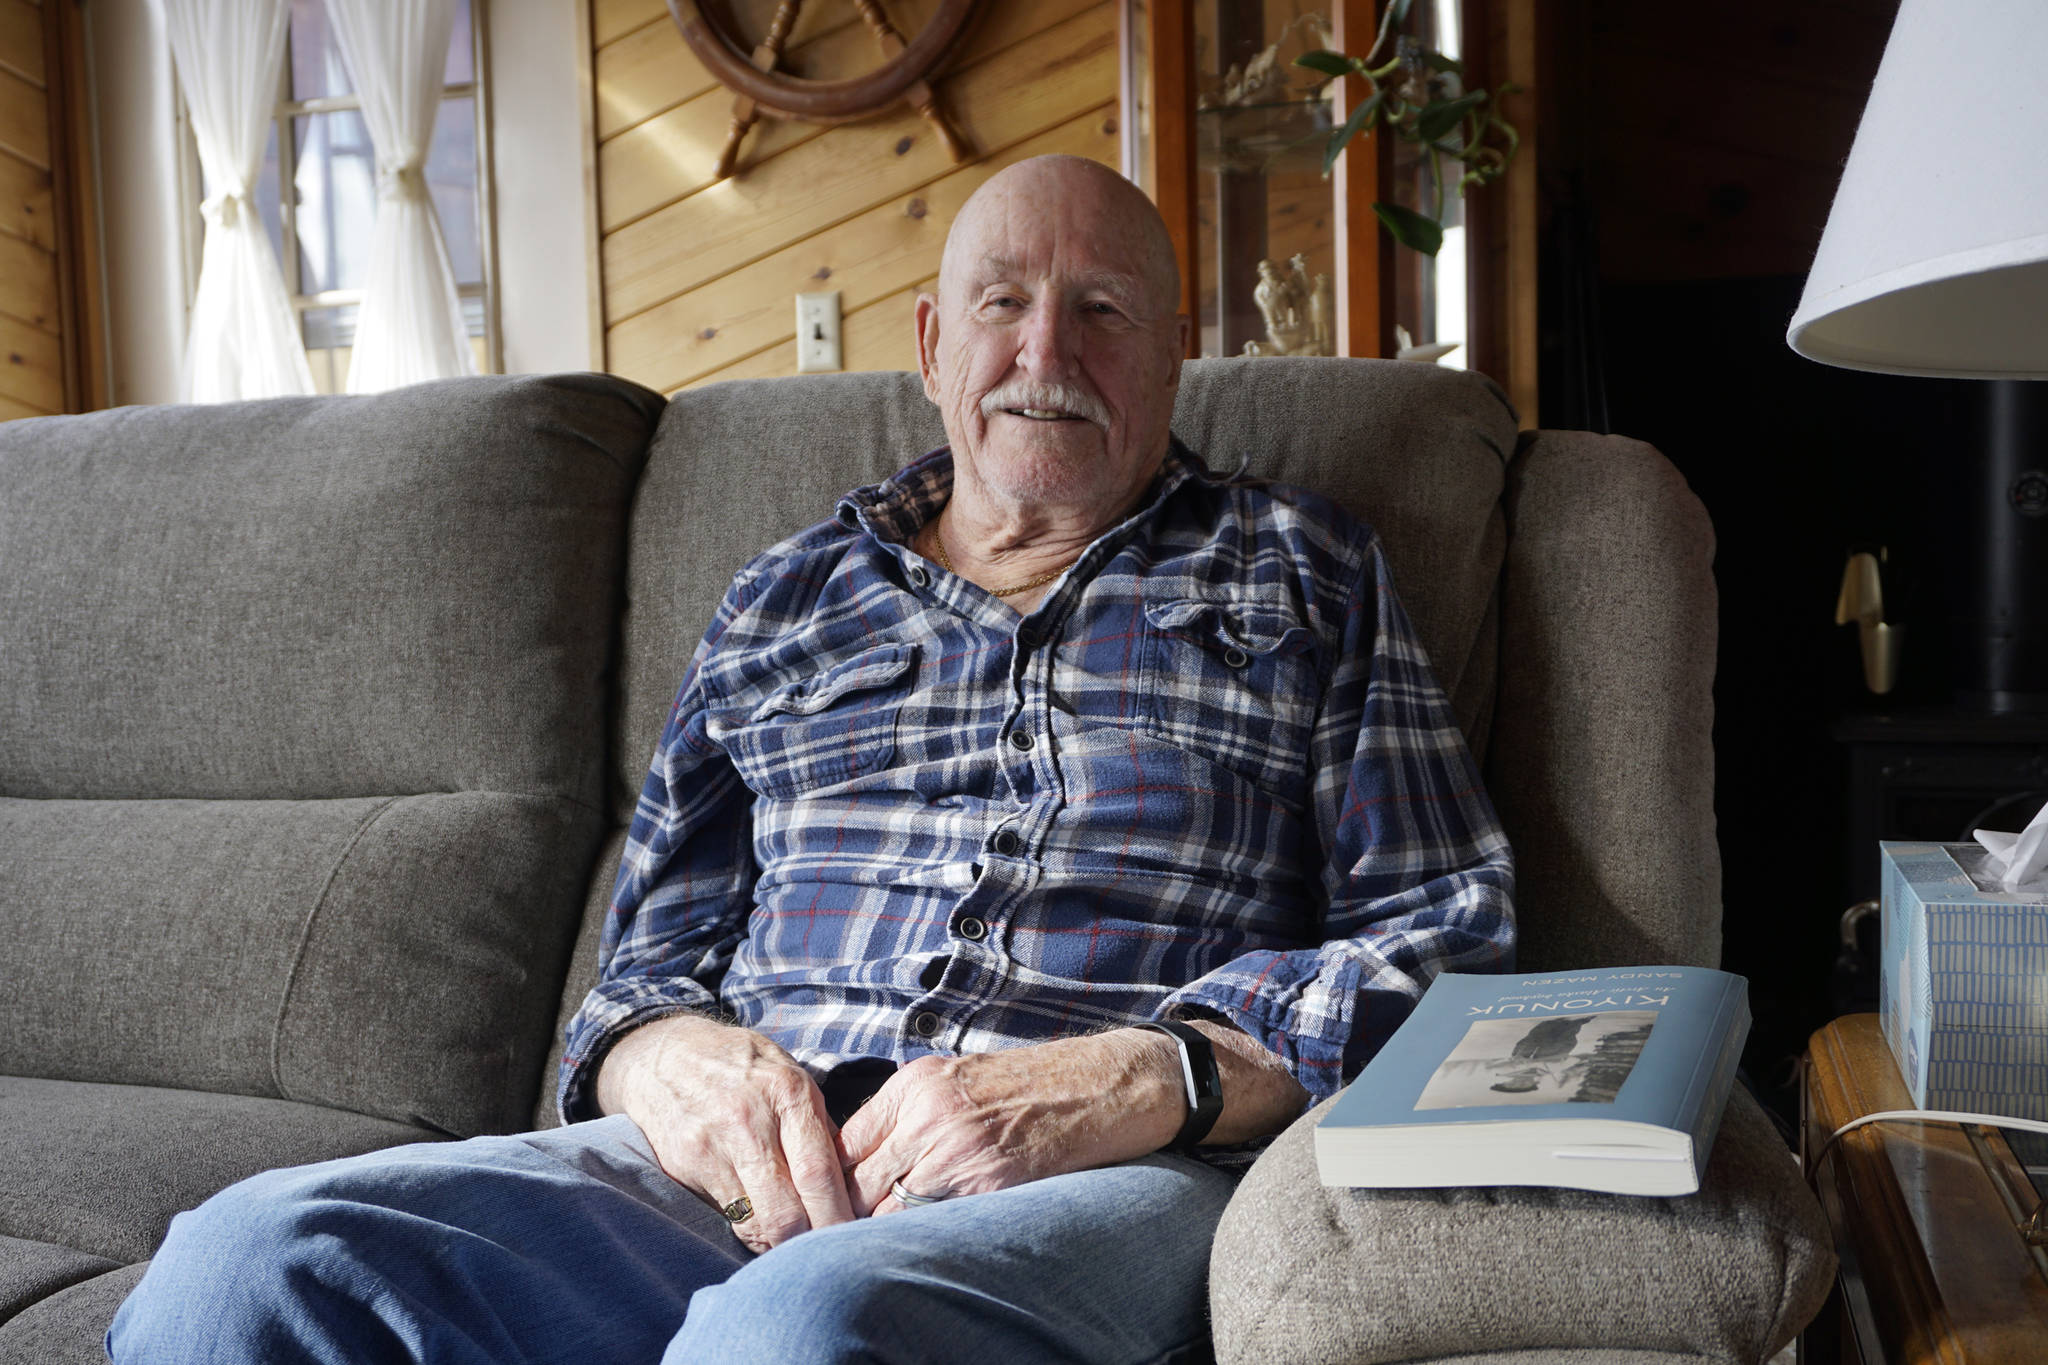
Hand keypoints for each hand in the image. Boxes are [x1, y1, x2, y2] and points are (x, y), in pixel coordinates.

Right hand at [595, 1013, 852, 1251]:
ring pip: (755, 1223)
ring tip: (797, 1244)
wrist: (665, 1055)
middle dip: (812, 1241)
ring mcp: (711, 1147)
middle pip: (787, 1211)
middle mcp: (748, 1122)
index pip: (818, 1173)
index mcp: (787, 1094)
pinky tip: (764, 1228)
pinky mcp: (685, 1167)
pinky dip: (750, 1231)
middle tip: (828, 1253)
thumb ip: (818, 1124)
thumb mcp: (790, 1074)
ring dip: (780, 1243)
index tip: (854, 1237)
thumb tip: (851, 1179)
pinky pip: (726, 1217)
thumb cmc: (741, 1066)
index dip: (838, 1215)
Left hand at [839, 1033, 1182, 1215]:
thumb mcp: (955, 1075)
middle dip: (854, 1210)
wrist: (1098, 1084)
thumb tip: (863, 1155)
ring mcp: (956, 1149)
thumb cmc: (1029, 1083)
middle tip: (854, 1231)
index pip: (844, 1145)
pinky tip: (931, 1236)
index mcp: (914, 1085)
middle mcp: (927, 1115)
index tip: (839, 1200)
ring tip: (891, 1238)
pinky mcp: (988, 1181)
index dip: (837, 1179)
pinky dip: (925, 1234)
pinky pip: (932, 1222)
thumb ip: (907, 1111)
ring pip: (888, 1210)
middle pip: (858, 1181)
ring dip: (885, 1228)